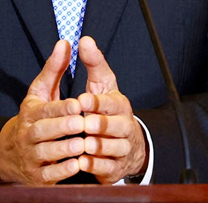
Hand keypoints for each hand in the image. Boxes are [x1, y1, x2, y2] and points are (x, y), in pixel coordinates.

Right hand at [0, 40, 85, 184]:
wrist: (13, 154)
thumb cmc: (35, 115)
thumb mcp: (41, 92)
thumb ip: (54, 68)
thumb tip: (65, 42)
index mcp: (30, 113)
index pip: (44, 110)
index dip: (60, 108)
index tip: (76, 105)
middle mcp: (27, 135)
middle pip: (43, 132)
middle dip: (62, 128)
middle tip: (82, 124)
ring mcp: (31, 157)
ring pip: (46, 154)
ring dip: (64, 150)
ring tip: (82, 145)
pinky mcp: (38, 176)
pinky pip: (49, 175)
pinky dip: (62, 171)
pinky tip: (76, 165)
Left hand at [76, 36, 147, 183]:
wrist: (126, 145)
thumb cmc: (108, 109)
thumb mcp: (102, 84)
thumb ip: (93, 63)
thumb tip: (84, 39)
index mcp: (120, 104)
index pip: (111, 102)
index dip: (96, 102)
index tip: (81, 100)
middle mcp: (125, 126)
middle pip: (114, 126)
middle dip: (98, 125)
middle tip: (83, 124)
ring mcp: (121, 148)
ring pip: (111, 148)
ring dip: (95, 146)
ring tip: (81, 144)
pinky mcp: (115, 168)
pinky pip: (106, 167)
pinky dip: (94, 165)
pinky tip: (81, 162)